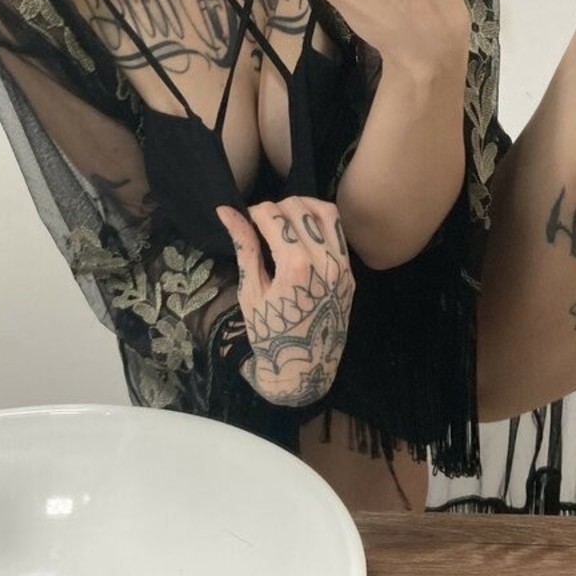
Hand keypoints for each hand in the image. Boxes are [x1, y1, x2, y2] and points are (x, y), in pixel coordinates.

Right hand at [215, 197, 354, 406]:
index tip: (246, 220)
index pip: (274, 216)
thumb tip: (225, 211)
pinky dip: (320, 222)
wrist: (302, 368)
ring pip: (325, 212)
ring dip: (302, 207)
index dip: (254, 212)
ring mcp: (341, 266)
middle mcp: (324, 262)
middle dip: (276, 207)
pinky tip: (303, 231)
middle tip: (262, 221)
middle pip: (299, 208)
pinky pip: (338, 232)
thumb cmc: (269, 334)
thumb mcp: (250, 290)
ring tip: (284, 218)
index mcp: (295, 268)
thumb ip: (244, 246)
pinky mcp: (350, 272)